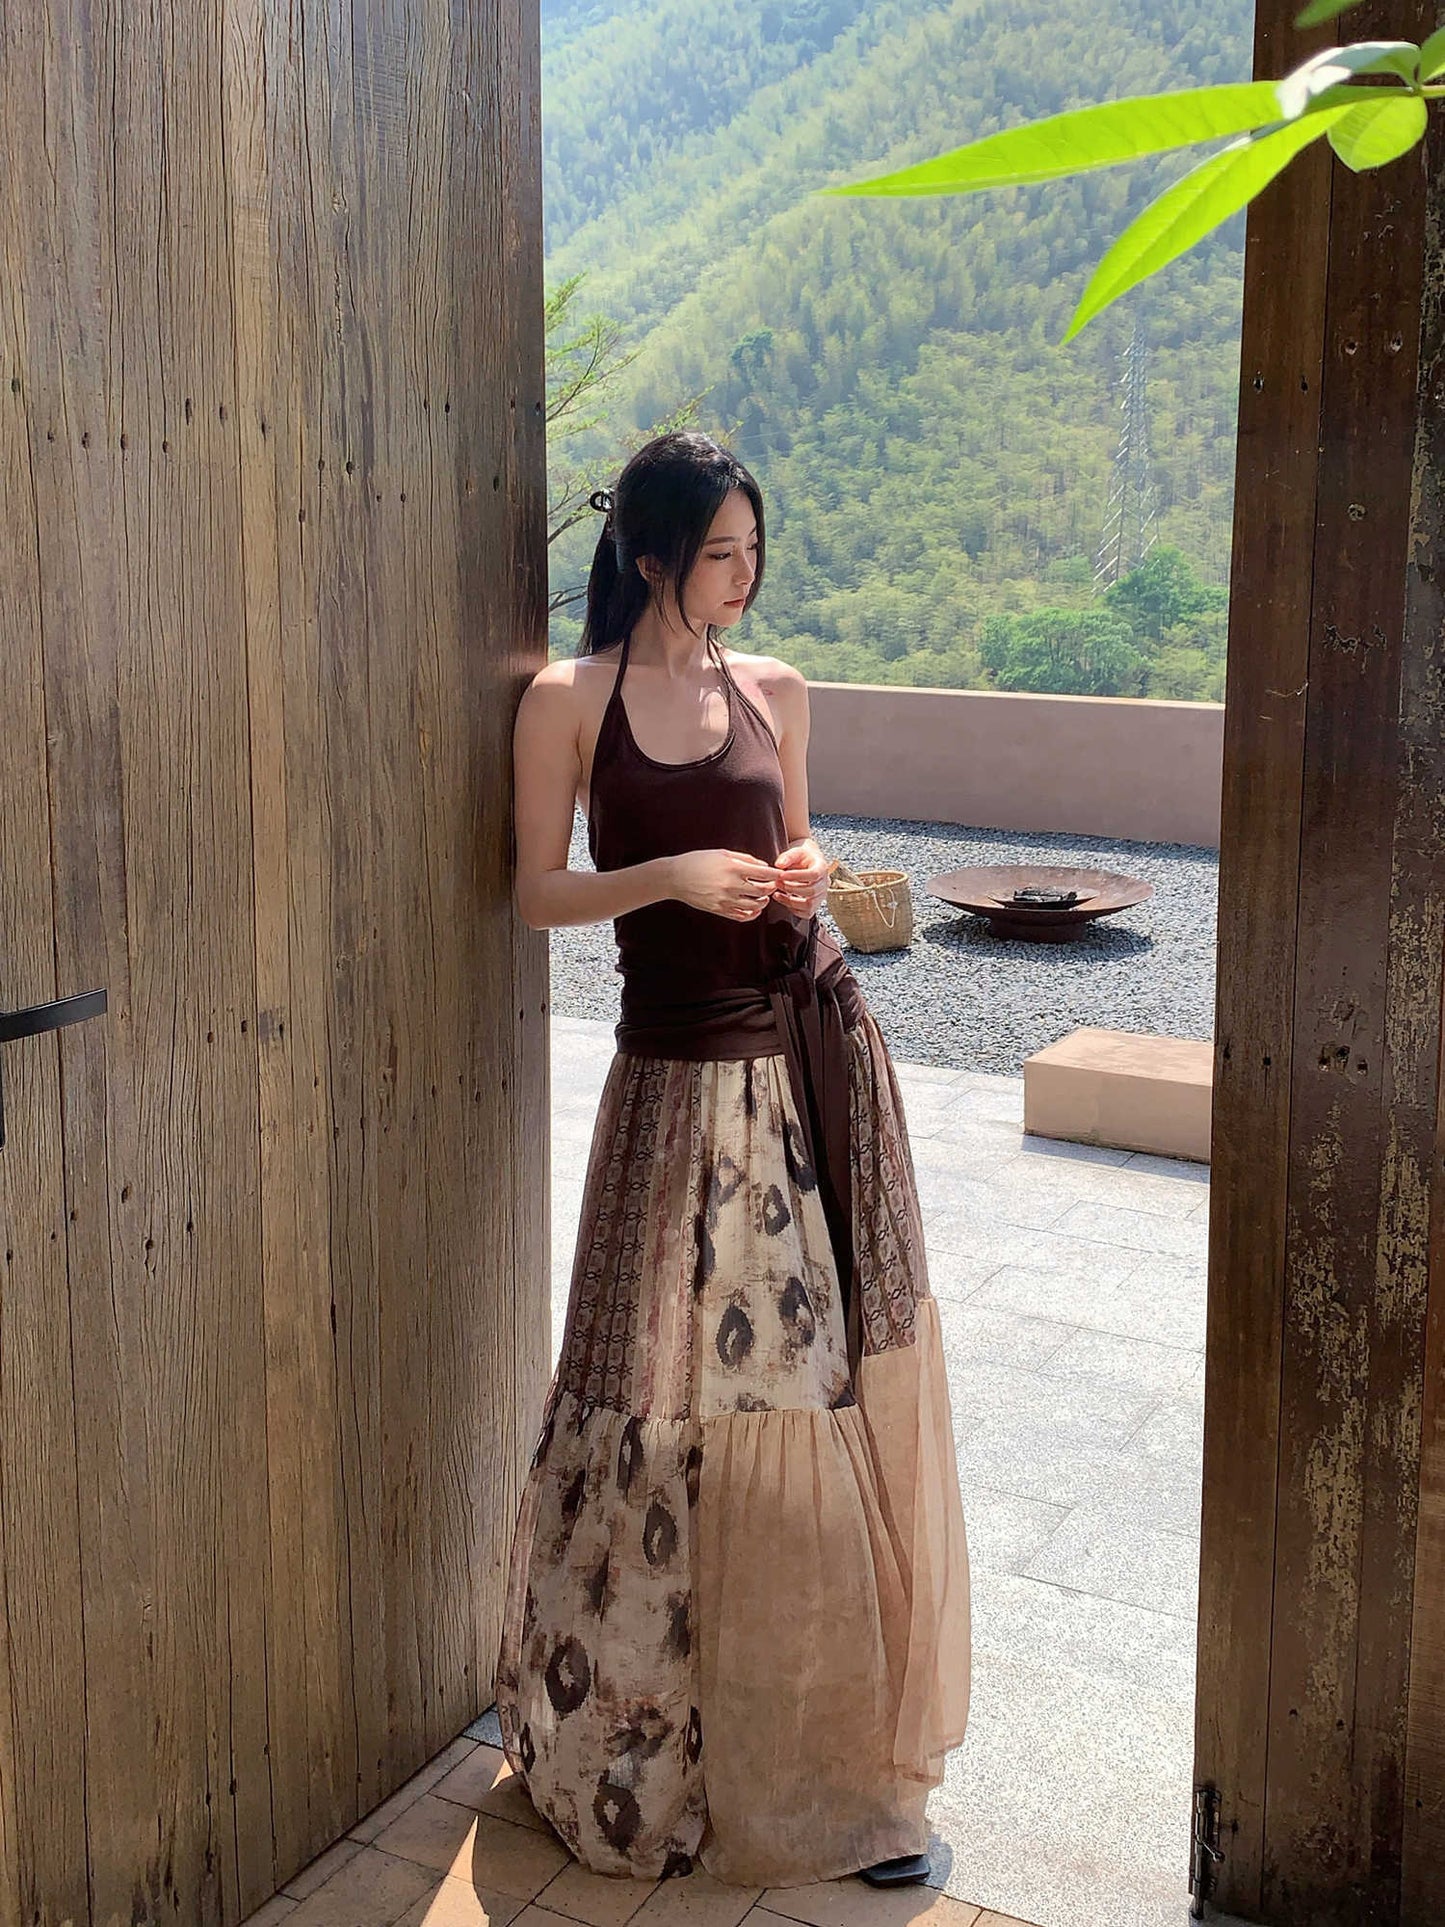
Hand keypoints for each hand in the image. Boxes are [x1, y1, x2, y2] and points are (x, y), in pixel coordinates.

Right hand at [668, 848, 784, 920]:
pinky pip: (743, 916)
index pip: (765, 874)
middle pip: (763, 891)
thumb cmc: (698, 861)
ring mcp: (725, 900)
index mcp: (733, 868)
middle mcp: (731, 885)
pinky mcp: (719, 910)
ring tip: (763, 896)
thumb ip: (745, 859)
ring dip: (763, 901)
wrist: (675, 877)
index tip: (781, 874)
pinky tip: (753, 908)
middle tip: (772, 884)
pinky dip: (753, 913)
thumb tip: (763, 866)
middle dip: (772, 888)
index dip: (777, 875)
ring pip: (755, 906)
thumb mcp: (722, 853)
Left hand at [772, 836, 831, 917]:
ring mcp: (821, 896)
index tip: (781, 874)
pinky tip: (782, 899)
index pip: (813, 875)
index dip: (797, 876)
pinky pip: (806, 913)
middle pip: (811, 891)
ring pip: (809, 905)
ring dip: (790, 901)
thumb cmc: (803, 857)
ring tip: (777, 893)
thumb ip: (787, 856)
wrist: (808, 862)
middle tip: (777, 883)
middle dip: (791, 888)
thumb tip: (779, 865)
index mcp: (822, 868)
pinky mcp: (815, 905)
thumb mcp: (796, 851)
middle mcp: (825, 883)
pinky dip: (792, 909)